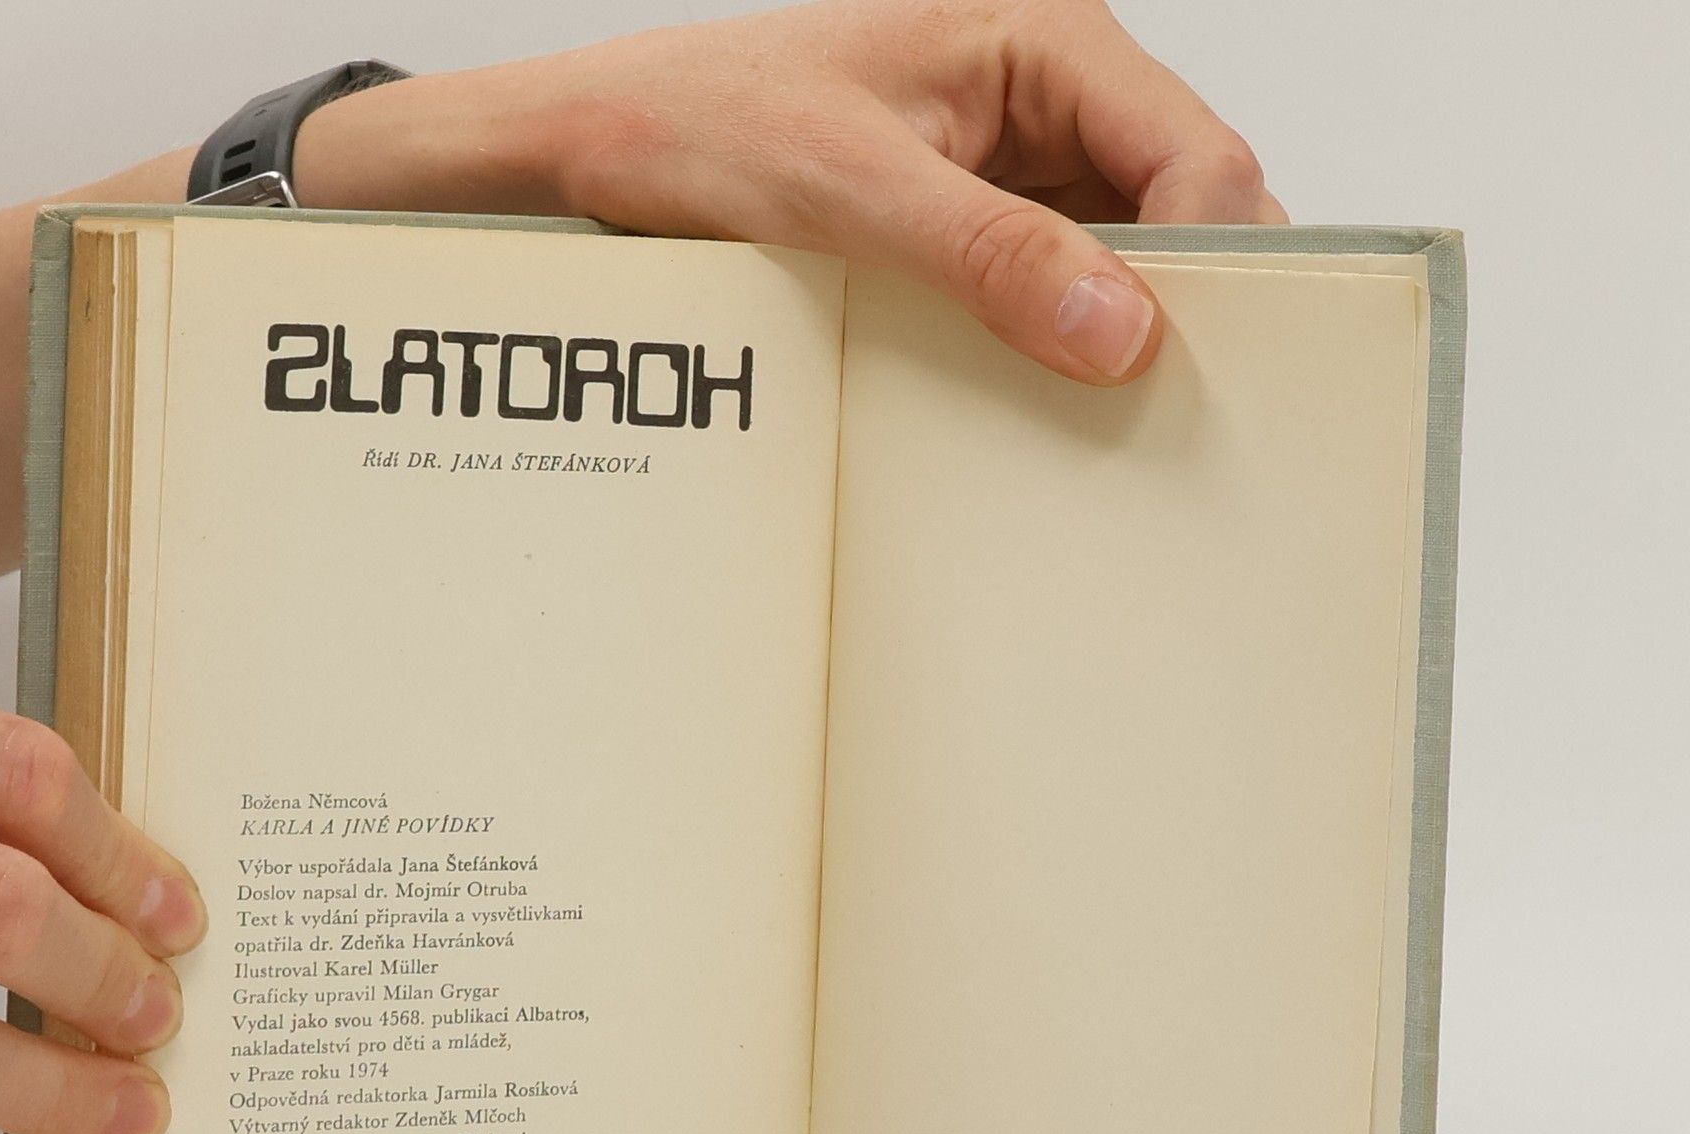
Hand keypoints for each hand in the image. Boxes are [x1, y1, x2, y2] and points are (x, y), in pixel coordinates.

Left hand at [301, 0, 1285, 385]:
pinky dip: (1053, 349)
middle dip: (1177, 306)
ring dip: (1115, 337)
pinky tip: (1037, 401)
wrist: (599, 157)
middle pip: (1178, 210)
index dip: (1212, 260)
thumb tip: (1119, 327)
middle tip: (1158, 409)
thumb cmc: (699, 124)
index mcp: (1042, 39)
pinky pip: (1049, 293)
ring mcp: (1012, 168)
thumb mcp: (848, 190)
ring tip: (1097, 416)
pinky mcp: (971, 229)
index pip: (1194, 151)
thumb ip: (990, 253)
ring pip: (1121, 262)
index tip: (1186, 363)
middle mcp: (1044, 96)